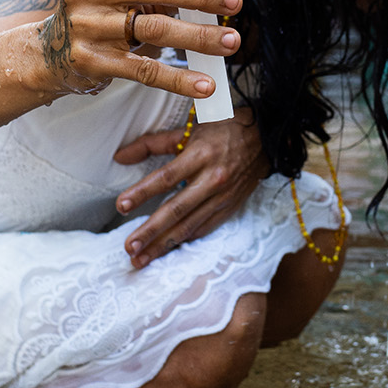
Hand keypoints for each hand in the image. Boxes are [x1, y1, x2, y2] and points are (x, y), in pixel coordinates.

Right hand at [34, 0, 241, 98]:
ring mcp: (88, 27)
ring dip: (199, 36)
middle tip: (235, 2)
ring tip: (231, 41)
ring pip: (154, 29)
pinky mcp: (93, 63)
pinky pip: (145, 71)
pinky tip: (206, 85)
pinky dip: (180, 79)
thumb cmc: (102, 13)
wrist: (48, 55)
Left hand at [113, 108, 267, 267]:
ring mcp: (223, 197)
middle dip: (151, 231)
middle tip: (129, 247)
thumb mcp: (189, 129)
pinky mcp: (230, 208)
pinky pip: (204, 228)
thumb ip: (152, 144)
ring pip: (189, 225)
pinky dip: (185, 240)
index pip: (167, 177)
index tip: (122, 206)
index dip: (143, 192)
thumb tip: (120, 157)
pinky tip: (168, 251)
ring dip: (163, 244)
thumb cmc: (225, 129)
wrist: (267, 138)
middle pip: (176, 209)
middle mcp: (213, 179)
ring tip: (142, 258)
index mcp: (201, 154)